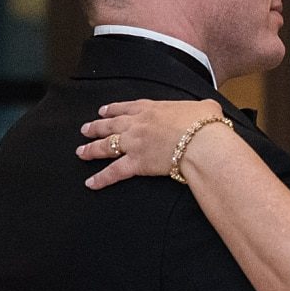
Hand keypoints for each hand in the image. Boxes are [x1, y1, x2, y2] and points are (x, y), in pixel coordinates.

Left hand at [76, 98, 224, 187]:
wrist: (201, 142)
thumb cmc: (205, 125)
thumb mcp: (204, 108)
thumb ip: (201, 108)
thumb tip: (209, 110)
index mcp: (152, 109)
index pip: (126, 107)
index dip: (113, 109)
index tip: (103, 111)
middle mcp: (138, 124)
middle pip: (111, 125)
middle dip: (96, 127)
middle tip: (85, 130)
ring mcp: (134, 143)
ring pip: (106, 146)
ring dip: (91, 149)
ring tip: (81, 152)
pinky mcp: (136, 162)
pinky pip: (114, 172)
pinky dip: (101, 178)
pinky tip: (91, 183)